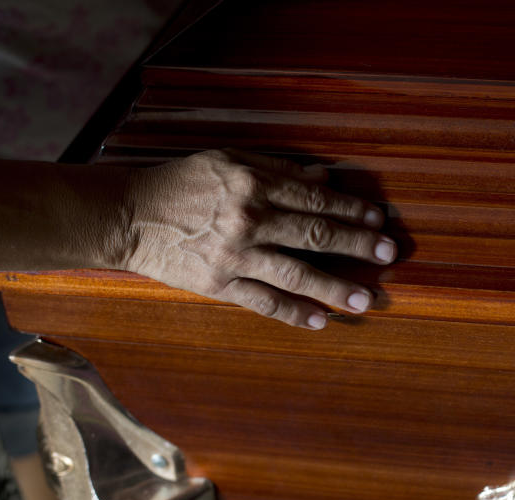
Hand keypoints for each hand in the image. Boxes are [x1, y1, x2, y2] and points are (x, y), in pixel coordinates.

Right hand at [122, 149, 395, 329]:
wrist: (127, 215)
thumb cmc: (180, 183)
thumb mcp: (227, 162)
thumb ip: (277, 170)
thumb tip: (325, 178)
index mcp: (253, 184)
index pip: (315, 199)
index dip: (350, 210)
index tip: (377, 220)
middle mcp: (249, 219)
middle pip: (315, 235)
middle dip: (357, 245)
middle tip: (388, 254)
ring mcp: (235, 256)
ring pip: (297, 274)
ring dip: (335, 288)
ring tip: (367, 299)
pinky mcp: (219, 284)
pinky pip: (265, 303)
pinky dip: (294, 314)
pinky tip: (320, 322)